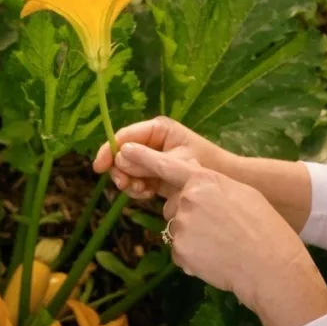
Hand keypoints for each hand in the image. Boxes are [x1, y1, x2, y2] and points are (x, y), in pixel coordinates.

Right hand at [92, 116, 235, 198]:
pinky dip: (137, 190)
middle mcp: (151, 141)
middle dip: (121, 171)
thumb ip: (147, 159)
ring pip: (126, 170)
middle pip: (121, 154)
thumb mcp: (176, 161)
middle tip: (126, 185)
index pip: (125, 136)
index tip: (98, 167)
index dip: (109, 150)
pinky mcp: (154, 175)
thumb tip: (120, 156)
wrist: (227, 183)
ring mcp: (152, 159)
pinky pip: (136, 181)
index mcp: (158, 130)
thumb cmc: (207, 165)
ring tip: (142, 192)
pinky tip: (148, 195)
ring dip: (129, 183)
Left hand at [116, 144, 326, 325]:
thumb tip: (193, 184)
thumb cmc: (263, 227)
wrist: (269, 265)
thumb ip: (212, 185)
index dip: (144, 157)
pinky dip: (193, 254)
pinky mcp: (179, 251)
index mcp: (204, 180)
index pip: (167, 165)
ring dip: (192, 236)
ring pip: (176, 228)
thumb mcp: (240, 193)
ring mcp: (181, 226)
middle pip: (173, 204)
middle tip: (219, 227)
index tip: (125, 150)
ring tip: (221, 243)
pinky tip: (215, 257)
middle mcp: (187, 199)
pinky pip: (179, 249)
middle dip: (189, 214)